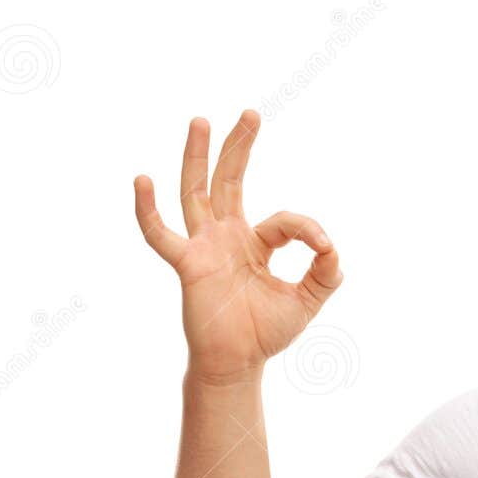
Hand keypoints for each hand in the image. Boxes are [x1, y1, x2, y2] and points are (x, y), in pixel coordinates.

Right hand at [133, 110, 342, 381]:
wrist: (238, 364)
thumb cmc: (265, 333)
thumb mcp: (306, 301)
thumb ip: (325, 274)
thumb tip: (334, 249)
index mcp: (255, 243)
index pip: (284, 221)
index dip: (308, 229)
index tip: (325, 246)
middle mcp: (226, 237)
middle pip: (229, 181)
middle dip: (239, 148)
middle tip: (251, 113)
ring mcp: (204, 247)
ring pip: (196, 192)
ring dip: (198, 157)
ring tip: (202, 120)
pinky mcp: (188, 264)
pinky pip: (161, 234)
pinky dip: (148, 209)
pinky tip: (143, 179)